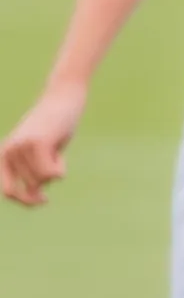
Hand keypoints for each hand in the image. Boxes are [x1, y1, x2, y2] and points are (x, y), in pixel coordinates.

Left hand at [2, 83, 86, 207]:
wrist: (64, 96)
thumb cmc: (55, 127)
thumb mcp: (42, 154)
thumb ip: (34, 175)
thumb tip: (37, 200)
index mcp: (4, 154)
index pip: (8, 191)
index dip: (25, 200)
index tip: (42, 201)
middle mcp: (8, 152)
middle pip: (32, 185)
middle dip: (48, 178)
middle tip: (55, 158)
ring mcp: (22, 147)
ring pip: (43, 180)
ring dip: (56, 169)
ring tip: (56, 148)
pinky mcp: (38, 144)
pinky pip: (52, 174)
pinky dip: (61, 168)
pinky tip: (60, 149)